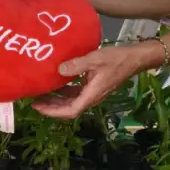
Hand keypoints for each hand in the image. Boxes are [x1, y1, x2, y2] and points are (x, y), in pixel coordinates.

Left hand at [33, 45, 157, 118]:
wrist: (135, 58)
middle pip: (68, 108)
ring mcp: (93, 92)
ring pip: (71, 101)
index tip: (37, 107)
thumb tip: (58, 70)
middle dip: (51, 106)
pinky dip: (65, 91)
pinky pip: (76, 92)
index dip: (53, 111)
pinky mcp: (94, 86)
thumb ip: (76, 64)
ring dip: (56, 99)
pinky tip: (56, 82)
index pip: (70, 111)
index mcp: (92, 95)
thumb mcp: (95, 59)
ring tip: (41, 93)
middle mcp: (91, 97)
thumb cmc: (117, 59)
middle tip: (33, 100)